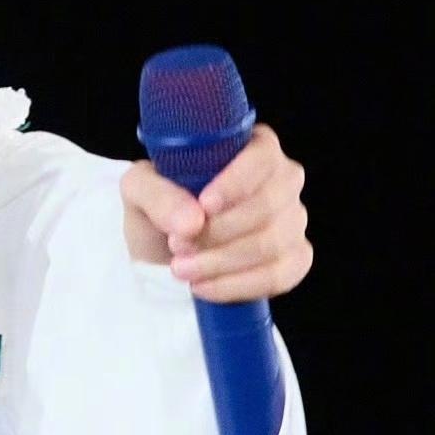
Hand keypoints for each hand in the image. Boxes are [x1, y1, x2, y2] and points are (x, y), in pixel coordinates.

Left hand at [121, 122, 312, 301]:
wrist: (163, 250)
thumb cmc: (159, 207)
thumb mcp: (139, 190)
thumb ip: (157, 194)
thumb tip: (192, 221)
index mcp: (252, 147)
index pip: (262, 157)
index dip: (236, 183)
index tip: (204, 206)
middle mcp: (282, 180)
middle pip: (268, 206)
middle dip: (218, 232)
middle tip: (178, 244)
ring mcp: (293, 220)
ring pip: (273, 244)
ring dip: (221, 262)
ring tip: (182, 268)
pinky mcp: (295, 258)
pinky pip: (281, 275)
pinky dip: (238, 285)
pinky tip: (204, 286)